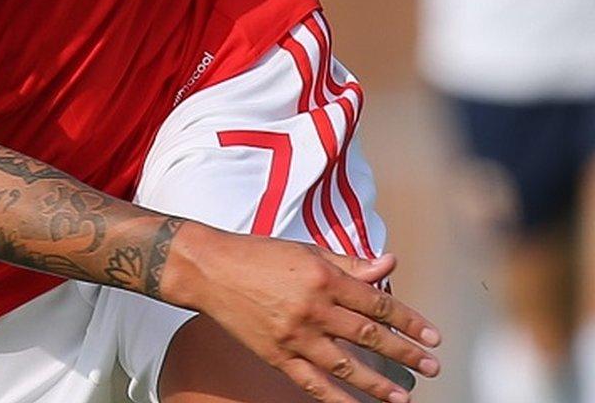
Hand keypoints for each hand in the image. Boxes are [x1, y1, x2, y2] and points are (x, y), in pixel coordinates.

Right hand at [169, 227, 440, 402]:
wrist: (207, 269)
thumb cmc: (257, 255)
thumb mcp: (307, 251)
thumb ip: (349, 263)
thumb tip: (388, 264)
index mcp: (323, 278)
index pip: (378, 303)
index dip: (410, 321)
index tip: (432, 336)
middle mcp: (313, 308)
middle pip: (370, 336)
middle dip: (405, 353)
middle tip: (431, 366)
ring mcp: (294, 335)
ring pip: (346, 365)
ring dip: (379, 383)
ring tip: (403, 397)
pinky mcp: (276, 354)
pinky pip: (312, 382)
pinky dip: (337, 399)